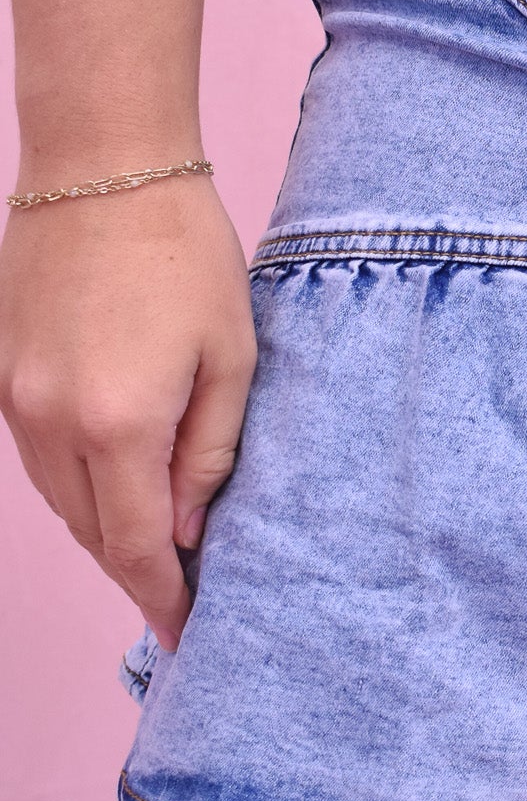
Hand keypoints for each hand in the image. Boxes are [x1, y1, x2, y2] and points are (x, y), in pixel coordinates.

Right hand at [0, 179, 255, 650]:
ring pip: (61, 502)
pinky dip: (77, 488)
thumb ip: (212, 449)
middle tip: (182, 597)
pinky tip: (115, 487)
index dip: (165, 598)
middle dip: (139, 572)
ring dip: (106, 531)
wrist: (102, 169)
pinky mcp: (3, 376)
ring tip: (158, 549)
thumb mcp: (231, 353)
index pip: (141, 545)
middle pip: (94, 533)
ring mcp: (17, 402)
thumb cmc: (185, 253)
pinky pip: (40, 460)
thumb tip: (190, 526)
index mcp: (120, 424)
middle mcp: (54, 425)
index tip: (189, 632)